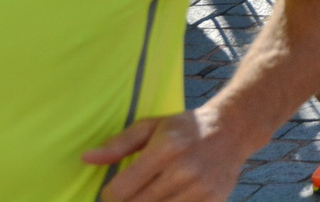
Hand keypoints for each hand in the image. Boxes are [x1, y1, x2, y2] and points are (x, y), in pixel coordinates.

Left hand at [83, 110, 245, 201]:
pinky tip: (167, 197)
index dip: (110, 194)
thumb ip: (119, 143)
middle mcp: (184, 170)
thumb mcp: (151, 126)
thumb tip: (86, 159)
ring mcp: (200, 189)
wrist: (233, 129)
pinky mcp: (212, 201)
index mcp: (166, 148)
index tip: (115, 190)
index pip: (119, 192)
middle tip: (132, 193)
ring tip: (151, 194)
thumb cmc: (184, 128)